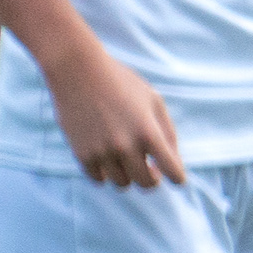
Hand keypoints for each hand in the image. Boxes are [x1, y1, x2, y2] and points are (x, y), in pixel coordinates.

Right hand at [46, 40, 183, 187]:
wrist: (76, 69)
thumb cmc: (121, 82)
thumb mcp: (153, 101)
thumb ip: (167, 132)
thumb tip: (173, 163)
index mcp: (149, 133)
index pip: (174, 174)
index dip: (177, 177)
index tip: (173, 175)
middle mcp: (126, 146)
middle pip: (147, 184)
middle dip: (152, 177)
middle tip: (149, 166)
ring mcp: (102, 151)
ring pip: (123, 183)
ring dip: (128, 174)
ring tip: (126, 157)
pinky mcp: (81, 153)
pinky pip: (99, 179)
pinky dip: (106, 173)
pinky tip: (108, 159)